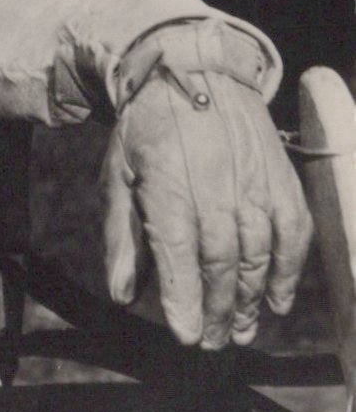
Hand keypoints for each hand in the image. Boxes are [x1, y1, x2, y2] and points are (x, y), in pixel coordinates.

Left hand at [102, 64, 312, 348]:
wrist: (194, 69)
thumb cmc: (148, 130)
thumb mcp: (118, 176)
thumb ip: (122, 238)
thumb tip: (123, 294)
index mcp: (168, 185)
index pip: (178, 254)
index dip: (185, 300)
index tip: (187, 336)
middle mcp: (215, 185)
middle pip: (222, 263)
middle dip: (218, 311)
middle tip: (213, 342)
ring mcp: (253, 181)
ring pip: (259, 253)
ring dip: (251, 299)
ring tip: (240, 330)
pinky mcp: (279, 176)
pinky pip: (292, 231)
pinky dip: (289, 269)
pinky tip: (277, 299)